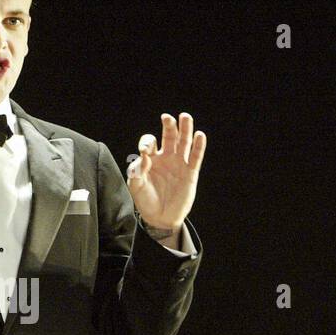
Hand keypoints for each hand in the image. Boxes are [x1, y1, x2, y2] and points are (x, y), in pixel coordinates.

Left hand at [127, 113, 204, 230]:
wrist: (160, 218)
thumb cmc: (146, 200)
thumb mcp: (136, 186)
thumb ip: (137, 171)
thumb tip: (145, 156)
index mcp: (151, 159)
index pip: (150, 143)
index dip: (147, 142)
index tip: (145, 150)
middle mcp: (166, 158)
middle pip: (169, 136)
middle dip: (169, 126)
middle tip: (167, 117)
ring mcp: (179, 164)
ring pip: (184, 142)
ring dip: (185, 129)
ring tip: (185, 117)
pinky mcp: (190, 173)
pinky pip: (195, 157)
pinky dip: (198, 146)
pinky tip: (199, 135)